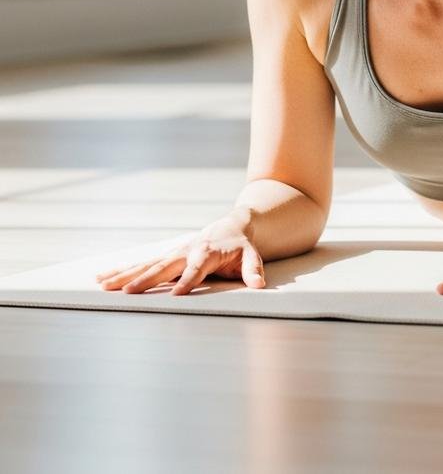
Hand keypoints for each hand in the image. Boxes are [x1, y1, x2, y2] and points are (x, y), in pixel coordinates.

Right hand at [94, 210, 265, 295]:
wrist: (230, 226)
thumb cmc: (240, 246)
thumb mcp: (252, 255)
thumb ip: (253, 269)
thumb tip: (259, 284)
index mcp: (207, 253)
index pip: (196, 269)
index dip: (187, 281)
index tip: (176, 295)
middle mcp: (186, 252)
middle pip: (164, 266)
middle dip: (146, 280)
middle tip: (128, 293)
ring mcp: (172, 254)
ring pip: (147, 265)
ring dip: (125, 275)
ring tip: (104, 285)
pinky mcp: (164, 258)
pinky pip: (141, 264)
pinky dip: (122, 270)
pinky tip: (102, 278)